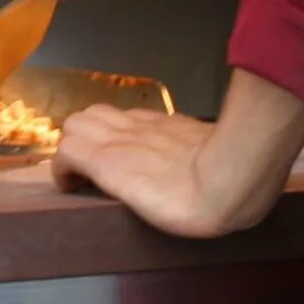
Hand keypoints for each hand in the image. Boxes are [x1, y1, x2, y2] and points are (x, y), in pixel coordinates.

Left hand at [53, 71, 303, 239]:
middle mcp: (142, 127)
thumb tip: (237, 170)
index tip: (119, 159)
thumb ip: (222, 155)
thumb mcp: (230, 158)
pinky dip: (62, 170)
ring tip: (82, 180)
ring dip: (75, 151)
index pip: (130, 119)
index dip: (115, 135)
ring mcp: (122, 141)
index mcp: (171, 130)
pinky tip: (69, 188)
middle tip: (91, 170)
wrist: (233, 180)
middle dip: (88, 139)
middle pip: (96, 115)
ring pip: (78, 126)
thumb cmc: (240, 175)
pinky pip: (67, 153)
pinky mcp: (107, 161)